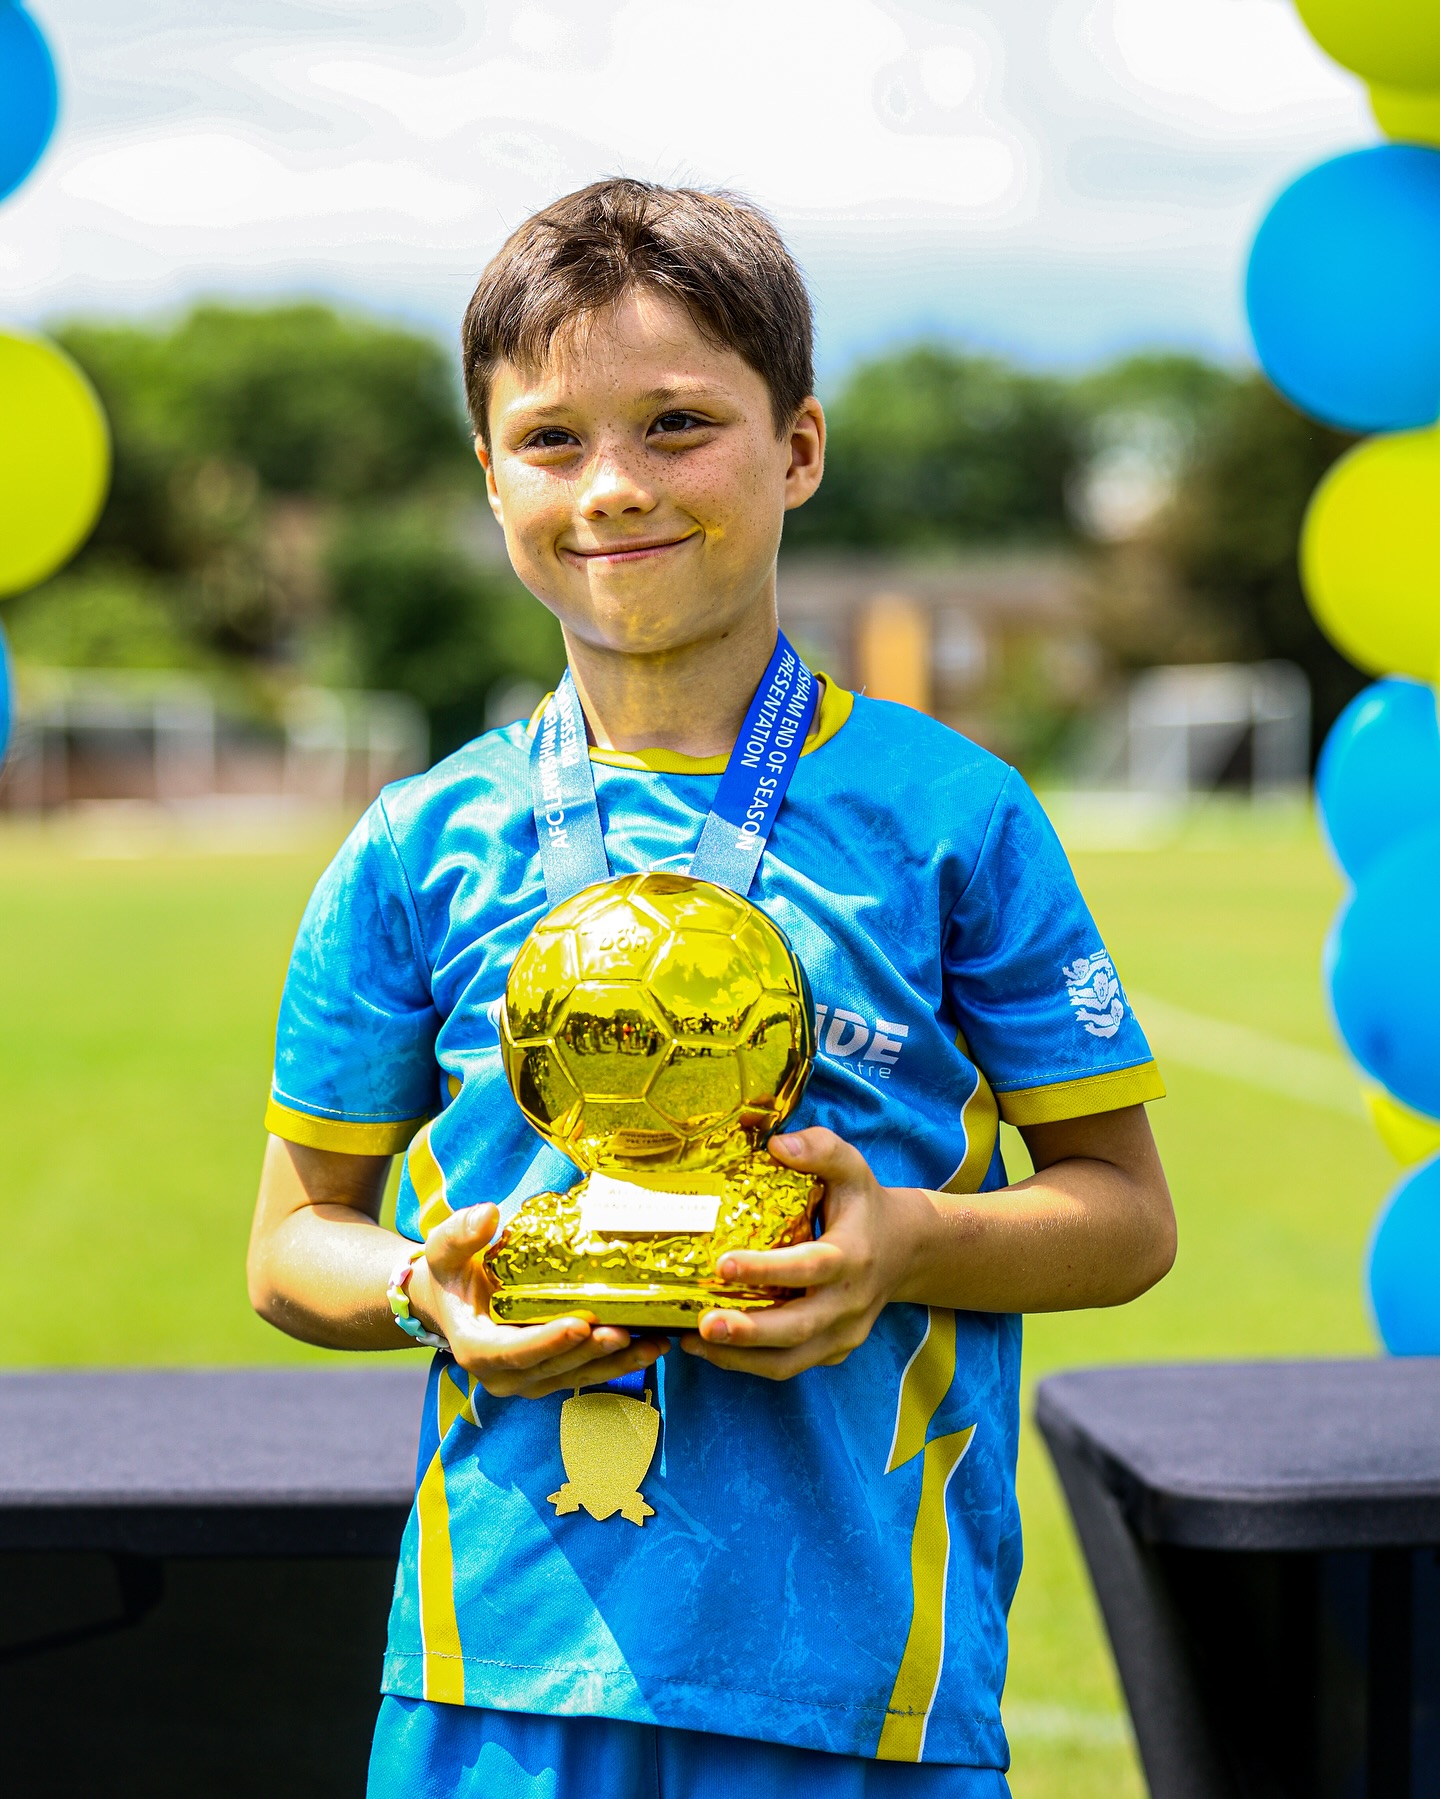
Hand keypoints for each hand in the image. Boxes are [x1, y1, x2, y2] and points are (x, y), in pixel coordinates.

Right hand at [408, 1203, 667, 1399]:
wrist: (451, 1299)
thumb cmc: (450, 1272)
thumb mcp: (444, 1249)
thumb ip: (460, 1234)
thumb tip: (487, 1214)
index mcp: (475, 1349)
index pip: (512, 1352)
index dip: (546, 1343)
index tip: (579, 1325)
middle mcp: (503, 1374)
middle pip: (553, 1367)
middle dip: (591, 1351)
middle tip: (626, 1331)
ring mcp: (530, 1379)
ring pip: (577, 1375)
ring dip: (617, 1362)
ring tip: (654, 1342)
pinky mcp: (552, 1375)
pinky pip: (587, 1372)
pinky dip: (620, 1362)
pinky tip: (651, 1345)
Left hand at [680, 1128, 931, 1380]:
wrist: (904, 1250)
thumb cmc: (864, 1205)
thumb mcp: (851, 1167)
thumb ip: (820, 1149)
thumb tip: (776, 1144)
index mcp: (853, 1256)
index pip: (810, 1266)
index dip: (767, 1270)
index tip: (722, 1265)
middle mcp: (849, 1302)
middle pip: (798, 1328)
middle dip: (748, 1331)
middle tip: (702, 1324)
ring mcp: (843, 1334)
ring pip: (790, 1361)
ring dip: (739, 1358)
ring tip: (692, 1342)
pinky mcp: (833, 1352)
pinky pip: (789, 1366)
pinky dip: (748, 1363)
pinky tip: (710, 1348)